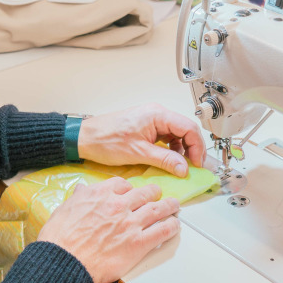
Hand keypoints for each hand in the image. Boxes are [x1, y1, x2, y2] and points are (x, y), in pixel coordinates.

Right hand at [37, 177, 179, 282]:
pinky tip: (174, 226)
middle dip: (154, 193)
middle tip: (159, 194)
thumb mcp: (64, 208)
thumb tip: (82, 190)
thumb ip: (78, 197)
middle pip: (145, 193)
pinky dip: (171, 227)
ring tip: (175, 206)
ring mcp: (131, 224)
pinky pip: (162, 231)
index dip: (130, 188)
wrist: (63, 261)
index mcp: (100, 194)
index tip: (133, 191)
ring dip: (169, 206)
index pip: (122, 184)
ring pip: (158, 209)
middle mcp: (119, 205)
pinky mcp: (138, 244)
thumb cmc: (60, 238)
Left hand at [78, 103, 205, 176]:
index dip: (197, 147)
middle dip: (192, 149)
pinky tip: (169, 161)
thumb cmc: (106, 140)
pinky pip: (167, 137)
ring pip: (177, 134)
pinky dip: (171, 149)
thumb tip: (183, 168)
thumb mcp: (138, 153)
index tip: (197, 164)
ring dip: (182, 150)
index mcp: (157, 115)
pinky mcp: (147, 128)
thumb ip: (164, 160)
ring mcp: (152, 120)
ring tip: (181, 166)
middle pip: (185, 130)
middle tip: (193, 167)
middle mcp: (157, 114)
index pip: (189, 128)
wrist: (85, 138)